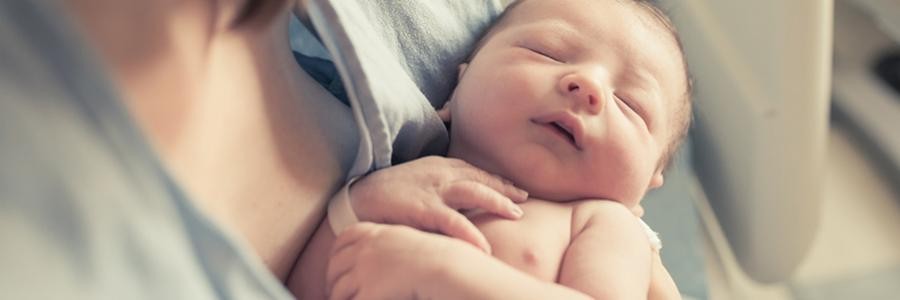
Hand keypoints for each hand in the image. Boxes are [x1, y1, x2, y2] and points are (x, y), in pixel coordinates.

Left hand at [326, 222, 477, 299]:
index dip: (336, 255)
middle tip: (335, 292)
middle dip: (332, 281)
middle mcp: (364, 249)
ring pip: (338, 289)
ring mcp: (364, 270)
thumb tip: (381, 261)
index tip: (337, 267)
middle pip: (334, 266)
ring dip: (338, 298)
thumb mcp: (408, 240)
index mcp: (375, 232)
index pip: (343, 239)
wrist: (446, 267)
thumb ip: (390, 245)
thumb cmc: (438, 257)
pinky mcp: (369, 291)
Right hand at [349, 156, 527, 252]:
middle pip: (480, 178)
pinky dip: (471, 233)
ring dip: (498, 202)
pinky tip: (485, 245)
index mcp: (437, 166)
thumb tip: (460, 203)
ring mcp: (432, 190)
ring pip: (474, 193)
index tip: (516, 190)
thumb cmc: (385, 194)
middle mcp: (439, 173)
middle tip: (524, 200)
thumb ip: (439, 188)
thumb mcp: (416, 182)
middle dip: (504, 188)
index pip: (474, 171)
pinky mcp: (422, 209)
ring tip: (516, 215)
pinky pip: (453, 222)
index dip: (496, 180)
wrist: (354, 199)